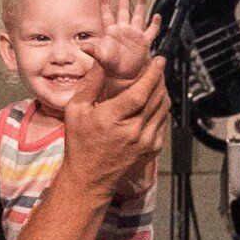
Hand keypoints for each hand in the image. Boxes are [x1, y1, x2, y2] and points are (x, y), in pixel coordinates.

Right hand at [58, 53, 167, 203]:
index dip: (153, 74)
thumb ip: (91, 84)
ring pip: (164, 109)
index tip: (158, 60)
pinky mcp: (152, 149)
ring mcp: (145, 142)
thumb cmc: (79, 144)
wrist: (89, 179)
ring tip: (156, 83)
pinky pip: (163, 122)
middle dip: (160, 79)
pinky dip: (160, 109)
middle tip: (157, 67)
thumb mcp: (75, 111)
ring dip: (162, 92)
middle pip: (157, 97)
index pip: (141, 92)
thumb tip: (101, 60)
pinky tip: (151, 104)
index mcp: (112, 119)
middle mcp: (133, 131)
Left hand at [89, 0, 158, 81]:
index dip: (105, 4)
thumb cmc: (111, 66)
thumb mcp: (100, 57)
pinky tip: (157, 16)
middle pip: (124, 11)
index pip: (108, 15)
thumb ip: (92, 50)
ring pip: (138, 17)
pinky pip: (151, 31)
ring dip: (140, 7)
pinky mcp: (144, 41)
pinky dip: (154, 24)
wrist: (123, 75)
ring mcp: (134, 34)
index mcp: (112, 32)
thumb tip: (80, 45)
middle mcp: (123, 30)